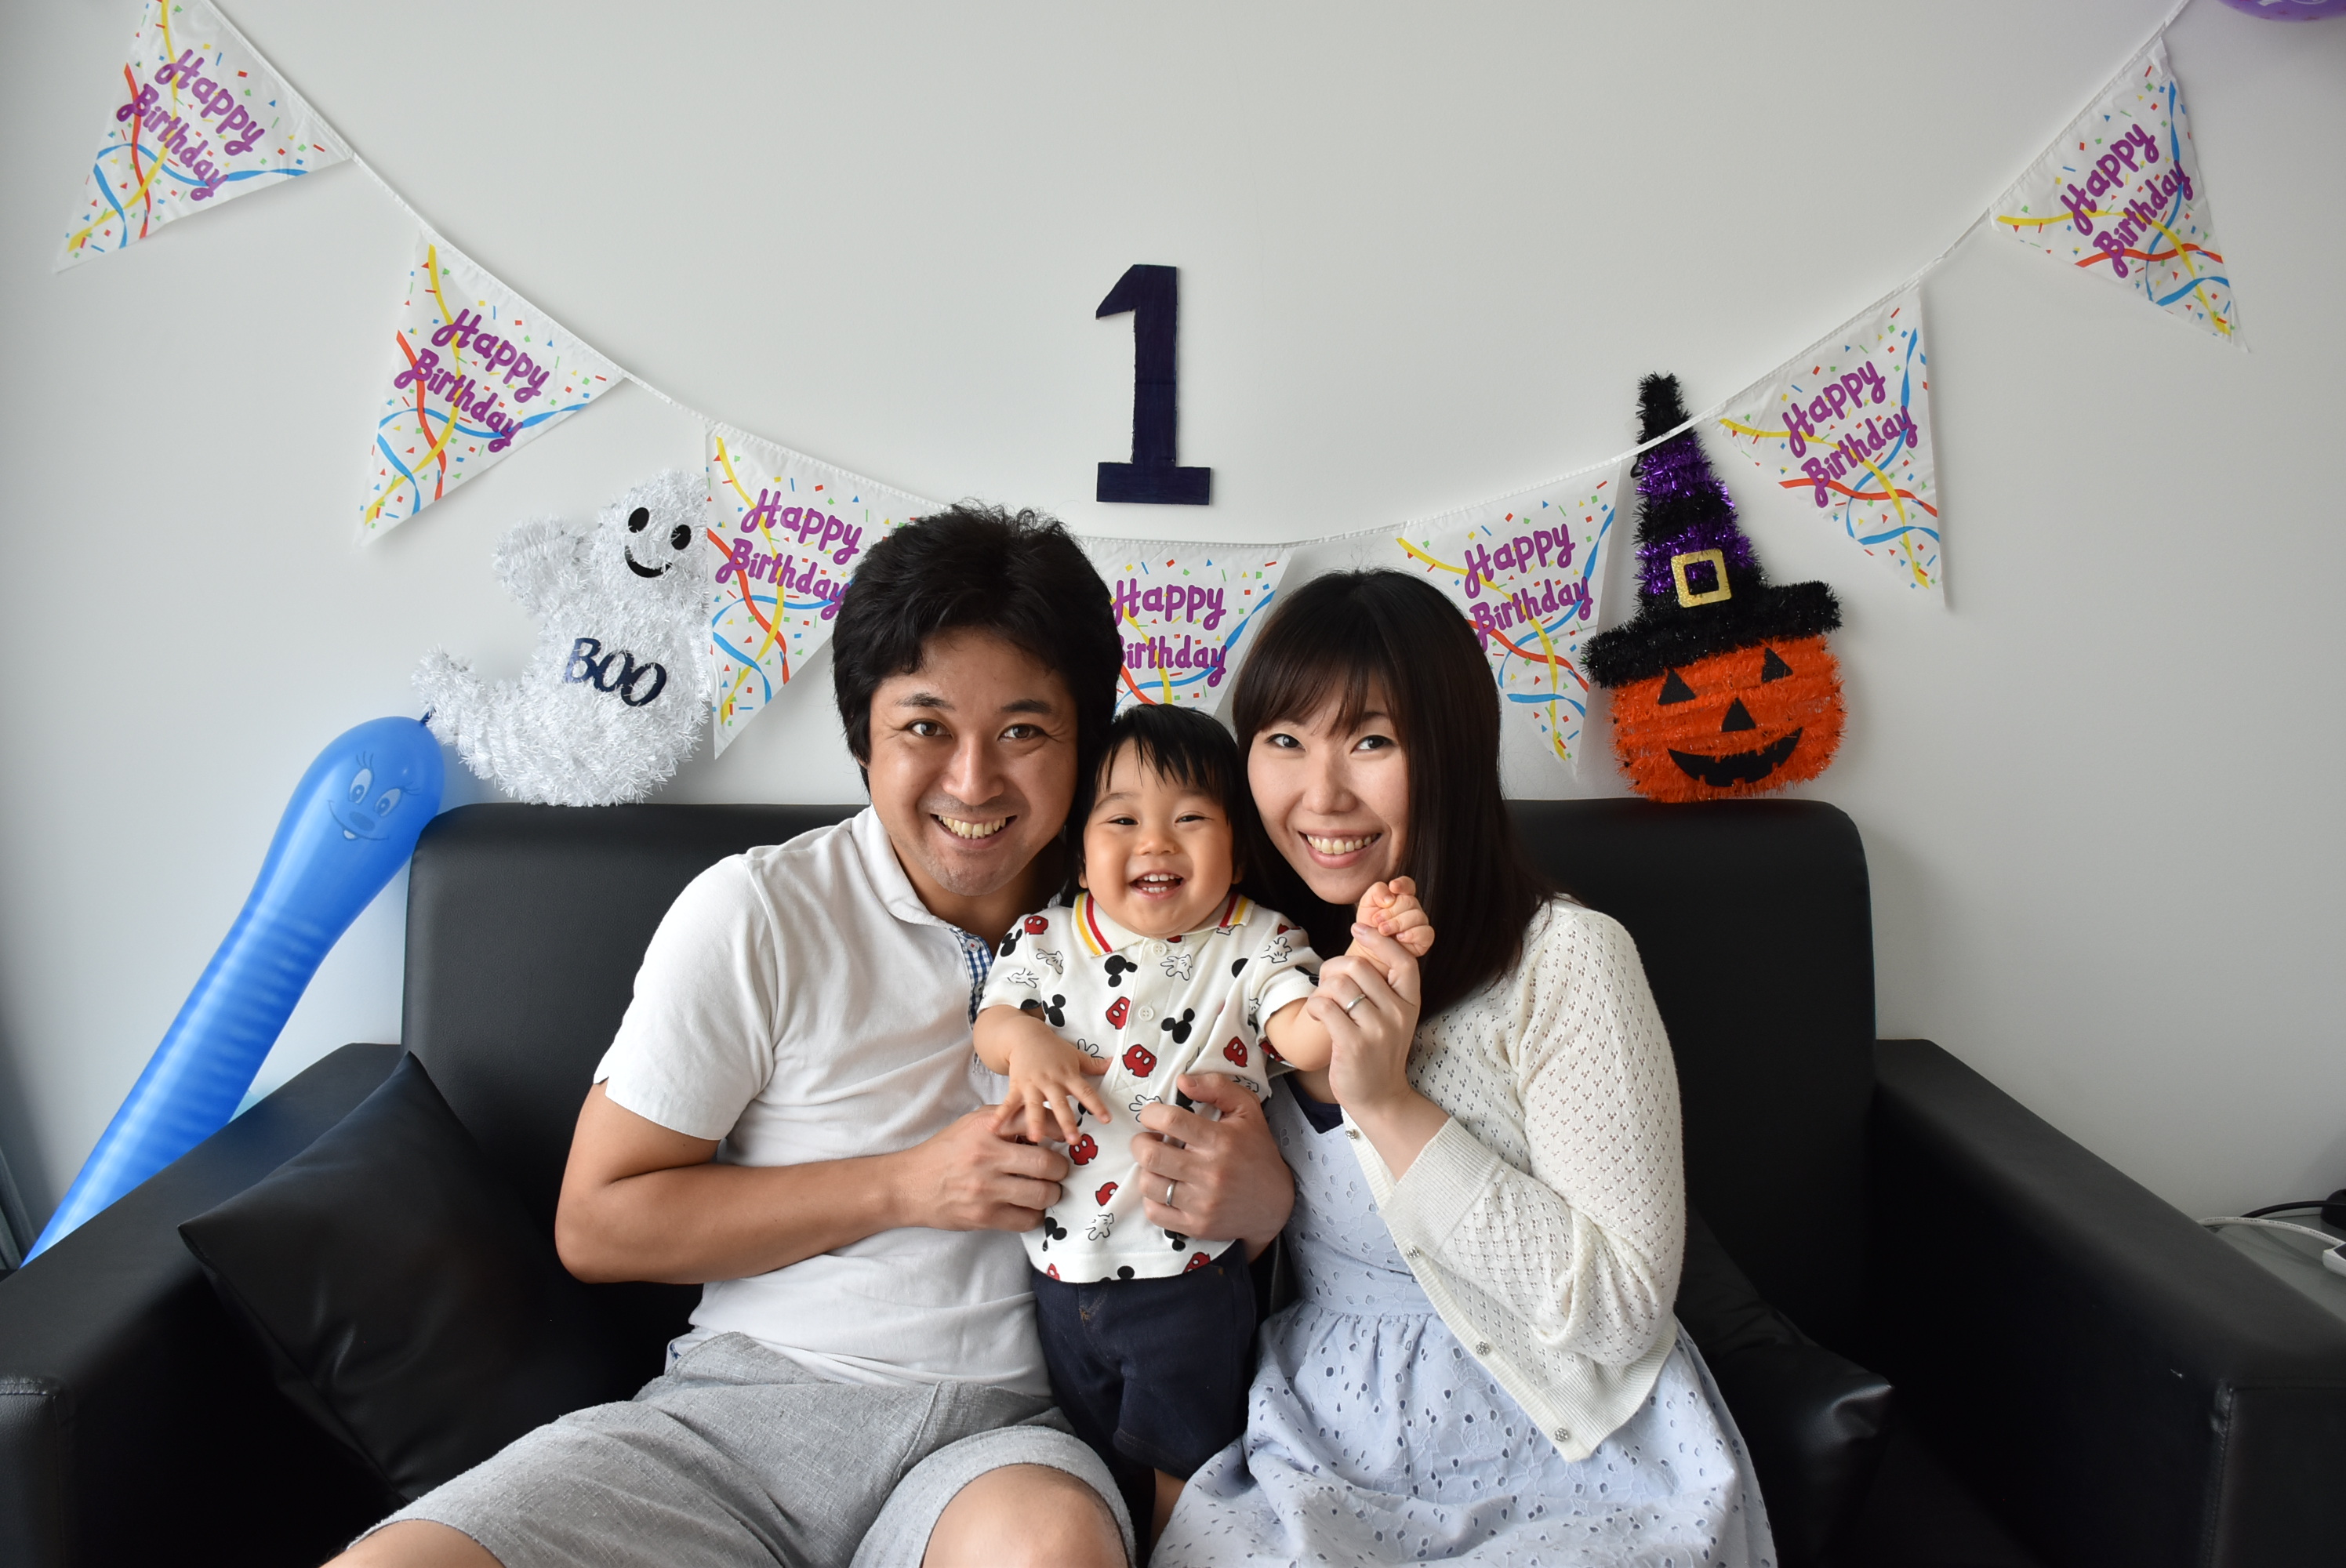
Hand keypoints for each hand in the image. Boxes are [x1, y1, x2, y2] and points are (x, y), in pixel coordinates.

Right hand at [891, 1109, 1070, 1232]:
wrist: (909, 1185)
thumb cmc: (946, 1152)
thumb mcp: (973, 1124)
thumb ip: (1008, 1120)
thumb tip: (1048, 1123)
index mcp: (987, 1127)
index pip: (1038, 1122)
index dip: (1062, 1131)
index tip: (1070, 1138)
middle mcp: (987, 1156)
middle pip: (1048, 1164)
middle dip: (1061, 1169)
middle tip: (1058, 1171)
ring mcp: (986, 1189)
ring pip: (1043, 1194)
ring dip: (1051, 1194)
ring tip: (1045, 1190)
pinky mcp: (983, 1216)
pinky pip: (1027, 1220)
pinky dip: (1034, 1215)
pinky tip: (1027, 1207)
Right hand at [992, 1031, 1111, 1145]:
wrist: (1025, 1035)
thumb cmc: (1053, 1048)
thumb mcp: (1075, 1054)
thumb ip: (1094, 1064)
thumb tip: (1115, 1064)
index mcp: (1068, 1075)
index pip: (1086, 1092)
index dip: (1096, 1105)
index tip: (1106, 1120)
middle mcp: (1051, 1081)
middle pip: (1060, 1103)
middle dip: (1067, 1122)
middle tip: (1074, 1140)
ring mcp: (1032, 1084)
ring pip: (1035, 1106)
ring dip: (1035, 1122)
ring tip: (1036, 1139)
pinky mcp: (1016, 1086)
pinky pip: (1009, 1103)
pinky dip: (1001, 1115)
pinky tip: (993, 1129)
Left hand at [1133, 1074, 1294, 1256]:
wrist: (1275, 1203)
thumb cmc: (1256, 1150)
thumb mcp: (1247, 1109)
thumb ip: (1217, 1086)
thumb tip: (1181, 1082)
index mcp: (1220, 1140)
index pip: (1171, 1121)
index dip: (1151, 1114)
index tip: (1152, 1115)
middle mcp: (1210, 1173)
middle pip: (1150, 1155)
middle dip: (1140, 1142)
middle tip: (1148, 1139)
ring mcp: (1202, 1203)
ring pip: (1148, 1183)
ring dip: (1146, 1170)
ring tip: (1158, 1164)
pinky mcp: (1196, 1226)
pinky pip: (1154, 1212)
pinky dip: (1152, 1198)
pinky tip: (1164, 1187)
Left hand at [1311, 924, 1447, 1177]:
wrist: (1380, 1098)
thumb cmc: (1379, 1053)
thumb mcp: (1393, 1019)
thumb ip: (1382, 989)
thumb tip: (1358, 948)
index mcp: (1410, 1003)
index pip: (1403, 960)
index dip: (1380, 940)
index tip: (1358, 928)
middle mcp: (1398, 1014)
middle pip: (1359, 967)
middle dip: (1334, 968)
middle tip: (1327, 983)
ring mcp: (1377, 1030)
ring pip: (1339, 986)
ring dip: (1322, 990)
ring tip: (1323, 1004)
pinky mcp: (1353, 1044)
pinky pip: (1325, 1007)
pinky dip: (1314, 1007)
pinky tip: (1317, 1017)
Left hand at [1355, 877, 1433, 963]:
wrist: (1368, 950)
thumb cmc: (1367, 926)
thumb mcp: (1366, 904)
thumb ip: (1376, 892)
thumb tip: (1390, 895)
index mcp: (1399, 897)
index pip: (1408, 885)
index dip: (1403, 884)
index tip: (1393, 887)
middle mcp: (1412, 909)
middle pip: (1410, 901)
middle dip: (1390, 911)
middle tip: (1376, 921)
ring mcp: (1419, 924)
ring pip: (1418, 916)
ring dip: (1398, 923)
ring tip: (1383, 931)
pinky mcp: (1424, 940)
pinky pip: (1426, 932)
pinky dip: (1411, 934)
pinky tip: (1399, 937)